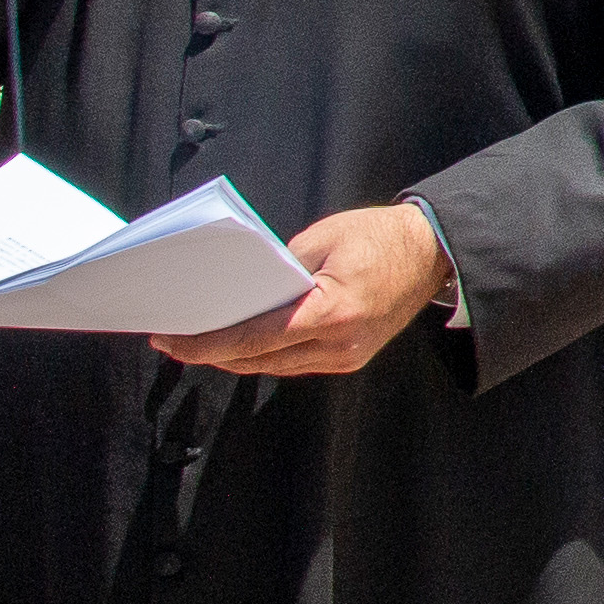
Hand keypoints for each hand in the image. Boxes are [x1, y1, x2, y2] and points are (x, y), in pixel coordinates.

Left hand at [168, 203, 451, 376]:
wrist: (431, 254)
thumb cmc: (377, 236)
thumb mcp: (320, 240)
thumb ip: (278, 271)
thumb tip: (238, 295)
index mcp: (333, 312)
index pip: (254, 338)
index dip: (207, 343)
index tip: (172, 341)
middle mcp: (340, 344)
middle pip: (258, 360)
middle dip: (211, 353)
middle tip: (172, 342)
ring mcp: (347, 357)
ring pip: (273, 367)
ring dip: (233, 358)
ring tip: (196, 344)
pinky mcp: (349, 358)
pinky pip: (293, 363)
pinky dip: (262, 355)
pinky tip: (237, 344)